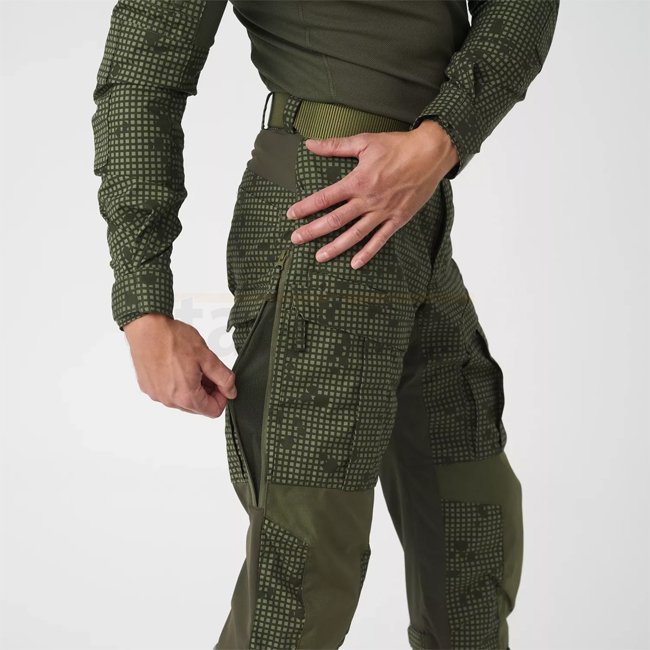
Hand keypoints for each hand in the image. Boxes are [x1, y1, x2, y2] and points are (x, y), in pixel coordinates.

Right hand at [123, 313, 236, 417]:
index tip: (222, 383)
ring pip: (182, 400)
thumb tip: (231, 391)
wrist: (146, 328)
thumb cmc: (173, 339)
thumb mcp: (207, 356)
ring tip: (191, 366)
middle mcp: (169, 401)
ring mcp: (157, 395)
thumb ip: (223, 377)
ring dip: (192, 388)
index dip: (222, 397)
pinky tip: (176, 366)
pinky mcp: (148, 387)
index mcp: (186, 396)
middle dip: (208, 392)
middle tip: (207, 371)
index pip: (213, 411)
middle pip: (198, 407)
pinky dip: (176, 384)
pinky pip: (168, 393)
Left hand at [286, 119, 458, 268]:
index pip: (325, 197)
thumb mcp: (365, 141)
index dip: (306, 207)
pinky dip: (367, 253)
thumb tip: (310, 144)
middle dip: (313, 231)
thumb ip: (335, 146)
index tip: (291, 215)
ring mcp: (383, 212)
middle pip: (335, 220)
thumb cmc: (398, 146)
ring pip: (355, 234)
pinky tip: (355, 263)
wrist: (431, 153)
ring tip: (320, 257)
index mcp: (357, 181)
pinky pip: (380, 240)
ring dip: (336, 247)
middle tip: (296, 239)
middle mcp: (368, 200)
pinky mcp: (398, 219)